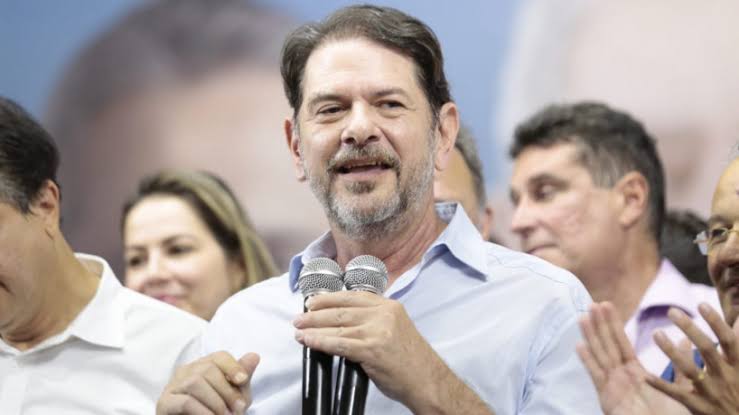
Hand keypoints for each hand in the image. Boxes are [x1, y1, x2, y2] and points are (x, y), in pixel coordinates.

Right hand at [156, 351, 259, 414]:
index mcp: (203, 366)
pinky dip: (203, 411)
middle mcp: (186, 371)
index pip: (219, 357)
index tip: (243, 380)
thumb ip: (242, 377)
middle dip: (227, 390)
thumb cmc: (217, 412)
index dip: (233, 366)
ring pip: (195, 382)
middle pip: (208, 368)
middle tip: (238, 409)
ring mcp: (173, 386)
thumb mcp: (235, 395)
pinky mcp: (164, 403)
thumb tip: (254, 356)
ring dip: (215, 401)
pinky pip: (185, 401)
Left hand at [294, 291, 490, 413]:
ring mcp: (378, 331)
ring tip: (299, 330)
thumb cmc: (410, 360)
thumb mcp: (395, 329)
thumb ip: (373, 321)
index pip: (353, 296)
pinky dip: (320, 342)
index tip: (313, 302)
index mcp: (389, 306)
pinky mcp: (372, 350)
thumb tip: (341, 323)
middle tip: (299, 317)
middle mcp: (384, 314)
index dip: (329, 298)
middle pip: (341, 310)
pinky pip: (339, 344)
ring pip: (337, 326)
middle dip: (316, 313)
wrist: (427, 381)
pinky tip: (308, 341)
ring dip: (313, 328)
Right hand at [576, 302, 687, 414]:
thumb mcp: (680, 387)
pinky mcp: (607, 397)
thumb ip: (680, 364)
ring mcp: (612, 386)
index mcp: (634, 372)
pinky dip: (588, 361)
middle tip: (593, 303)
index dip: (613, 324)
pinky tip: (579, 346)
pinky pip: (596, 375)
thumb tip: (684, 340)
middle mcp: (620, 376)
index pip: (621, 342)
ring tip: (583, 317)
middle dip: (600, 324)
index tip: (606, 304)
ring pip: (600, 355)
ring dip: (590, 337)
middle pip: (608, 345)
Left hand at [646, 304, 738, 414]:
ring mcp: (711, 392)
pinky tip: (645, 375)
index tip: (701, 304)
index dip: (717, 323)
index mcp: (737, 365)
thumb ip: (737, 342)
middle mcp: (725, 377)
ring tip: (656, 333)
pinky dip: (662, 385)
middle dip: (691, 329)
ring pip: (690, 370)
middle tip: (671, 311)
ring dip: (672, 352)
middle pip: (708, 350)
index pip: (729, 340)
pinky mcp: (698, 407)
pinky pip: (677, 395)